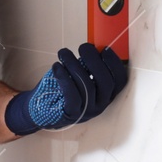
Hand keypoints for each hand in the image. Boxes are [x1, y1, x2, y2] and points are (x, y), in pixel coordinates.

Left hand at [3, 43, 129, 135]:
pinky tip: (57, 66)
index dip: (115, 64)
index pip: (120, 80)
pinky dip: (64, 77)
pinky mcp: (71, 114)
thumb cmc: (63, 87)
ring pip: (87, 86)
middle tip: (83, 47)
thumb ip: (88, 66)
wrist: (41, 108)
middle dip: (95, 60)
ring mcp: (87, 111)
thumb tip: (92, 47)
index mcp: (107, 94)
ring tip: (63, 53)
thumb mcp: (79, 76)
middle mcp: (100, 104)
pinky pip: (72, 95)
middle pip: (106, 82)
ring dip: (75, 65)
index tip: (105, 48)